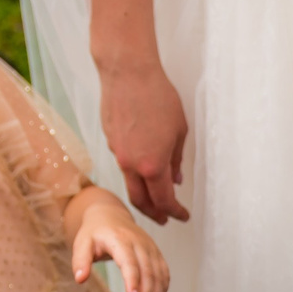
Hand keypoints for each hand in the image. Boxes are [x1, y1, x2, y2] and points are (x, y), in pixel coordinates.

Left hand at [72, 200, 170, 291]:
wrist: (110, 216)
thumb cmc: (94, 233)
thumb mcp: (82, 243)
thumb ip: (80, 261)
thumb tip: (80, 279)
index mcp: (120, 239)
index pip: (129, 261)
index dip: (132, 278)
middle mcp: (139, 243)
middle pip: (148, 270)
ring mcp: (150, 248)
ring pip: (159, 274)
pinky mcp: (156, 254)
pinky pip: (164, 273)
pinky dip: (162, 290)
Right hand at [98, 56, 190, 223]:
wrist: (127, 73)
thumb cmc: (158, 96)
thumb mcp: (179, 130)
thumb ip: (176, 160)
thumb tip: (175, 179)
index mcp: (152, 164)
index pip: (164, 200)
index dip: (175, 212)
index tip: (182, 216)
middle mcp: (131, 164)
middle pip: (140, 201)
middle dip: (154, 214)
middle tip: (165, 218)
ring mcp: (118, 153)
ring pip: (130, 182)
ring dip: (143, 193)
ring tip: (156, 195)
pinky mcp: (110, 140)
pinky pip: (123, 162)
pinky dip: (135, 171)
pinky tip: (143, 164)